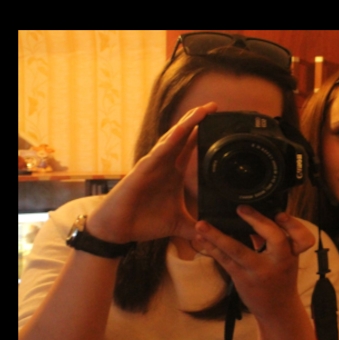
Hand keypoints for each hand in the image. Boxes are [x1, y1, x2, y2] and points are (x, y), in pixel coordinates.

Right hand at [86, 103, 217, 243]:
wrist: (119, 230)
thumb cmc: (145, 222)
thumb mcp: (178, 225)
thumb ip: (196, 227)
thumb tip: (213, 234)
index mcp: (174, 173)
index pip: (190, 148)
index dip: (203, 133)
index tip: (219, 122)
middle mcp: (164, 164)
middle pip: (183, 137)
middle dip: (197, 120)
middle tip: (214, 106)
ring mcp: (153, 165)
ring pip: (171, 139)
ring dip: (186, 124)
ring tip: (201, 110)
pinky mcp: (143, 170)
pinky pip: (158, 152)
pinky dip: (169, 141)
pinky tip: (180, 130)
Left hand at [191, 206, 314, 320]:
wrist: (277, 309)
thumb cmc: (281, 277)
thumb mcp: (287, 258)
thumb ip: (275, 238)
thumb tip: (255, 213)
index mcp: (292, 254)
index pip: (301, 237)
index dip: (292, 223)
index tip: (280, 213)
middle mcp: (278, 262)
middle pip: (273, 239)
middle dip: (257, 221)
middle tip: (241, 208)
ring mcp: (258, 271)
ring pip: (237, 250)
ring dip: (217, 236)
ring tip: (201, 224)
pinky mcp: (242, 278)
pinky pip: (225, 260)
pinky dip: (212, 248)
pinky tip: (201, 239)